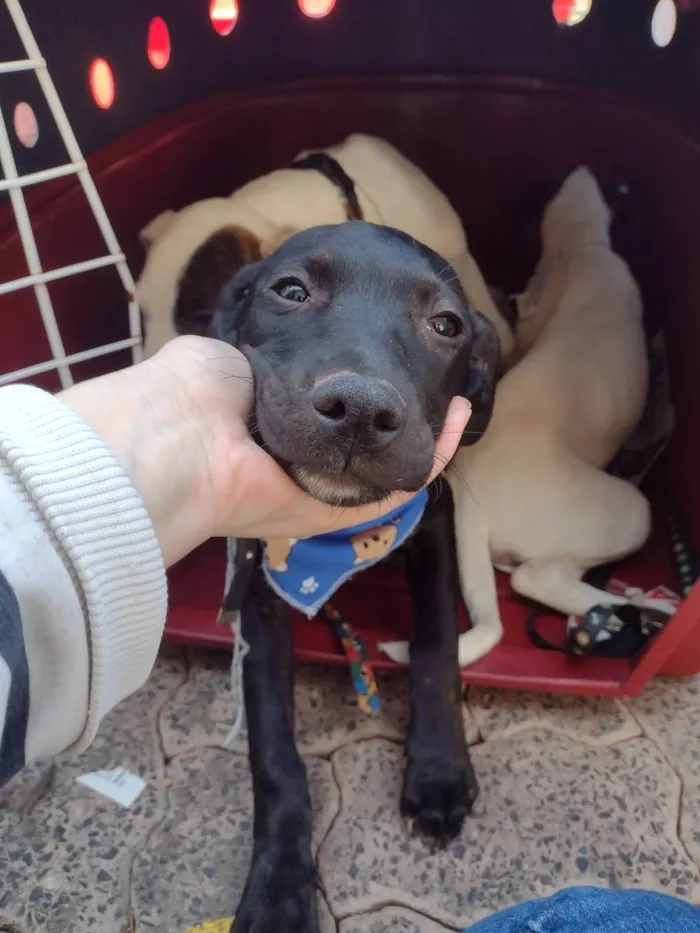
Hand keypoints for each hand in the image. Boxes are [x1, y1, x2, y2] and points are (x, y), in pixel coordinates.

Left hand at [60, 336, 470, 566]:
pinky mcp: (337, 511)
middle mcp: (299, 464)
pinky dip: (431, 456)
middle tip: (436, 391)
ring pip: (388, 471)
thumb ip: (271, 350)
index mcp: (274, 429)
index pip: (332, 419)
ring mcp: (320, 491)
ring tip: (458, 400)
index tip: (393, 367)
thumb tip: (283, 336)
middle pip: (364, 449)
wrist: (182, 438)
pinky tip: (454, 417)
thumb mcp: (238, 350)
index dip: (367, 396)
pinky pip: (395, 489)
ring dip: (428, 436)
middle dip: (401, 419)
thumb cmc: (201, 387)